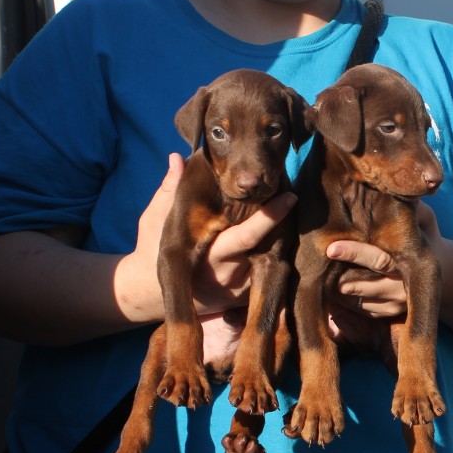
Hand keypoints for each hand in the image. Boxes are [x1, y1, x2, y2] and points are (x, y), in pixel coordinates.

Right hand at [119, 153, 296, 321]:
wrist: (150, 293)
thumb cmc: (152, 249)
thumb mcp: (155, 221)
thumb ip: (169, 191)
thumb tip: (177, 158)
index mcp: (210, 253)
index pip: (247, 235)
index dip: (270, 217)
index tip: (290, 195)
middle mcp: (230, 272)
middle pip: (269, 247)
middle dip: (287, 223)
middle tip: (301, 195)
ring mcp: (240, 287)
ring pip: (273, 260)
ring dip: (287, 237)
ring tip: (297, 209)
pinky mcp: (245, 295)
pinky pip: (268, 274)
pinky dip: (279, 253)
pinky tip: (288, 231)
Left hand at [323, 202, 442, 318]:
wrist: (442, 267)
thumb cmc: (424, 234)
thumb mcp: (424, 218)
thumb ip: (410, 209)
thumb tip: (390, 190)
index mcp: (412, 261)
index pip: (379, 259)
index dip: (354, 254)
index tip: (331, 248)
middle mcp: (404, 287)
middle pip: (366, 287)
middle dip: (342, 281)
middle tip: (319, 271)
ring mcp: (397, 304)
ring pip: (361, 303)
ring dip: (338, 295)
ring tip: (318, 280)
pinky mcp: (389, 314)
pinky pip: (363, 312)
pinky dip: (345, 306)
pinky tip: (329, 293)